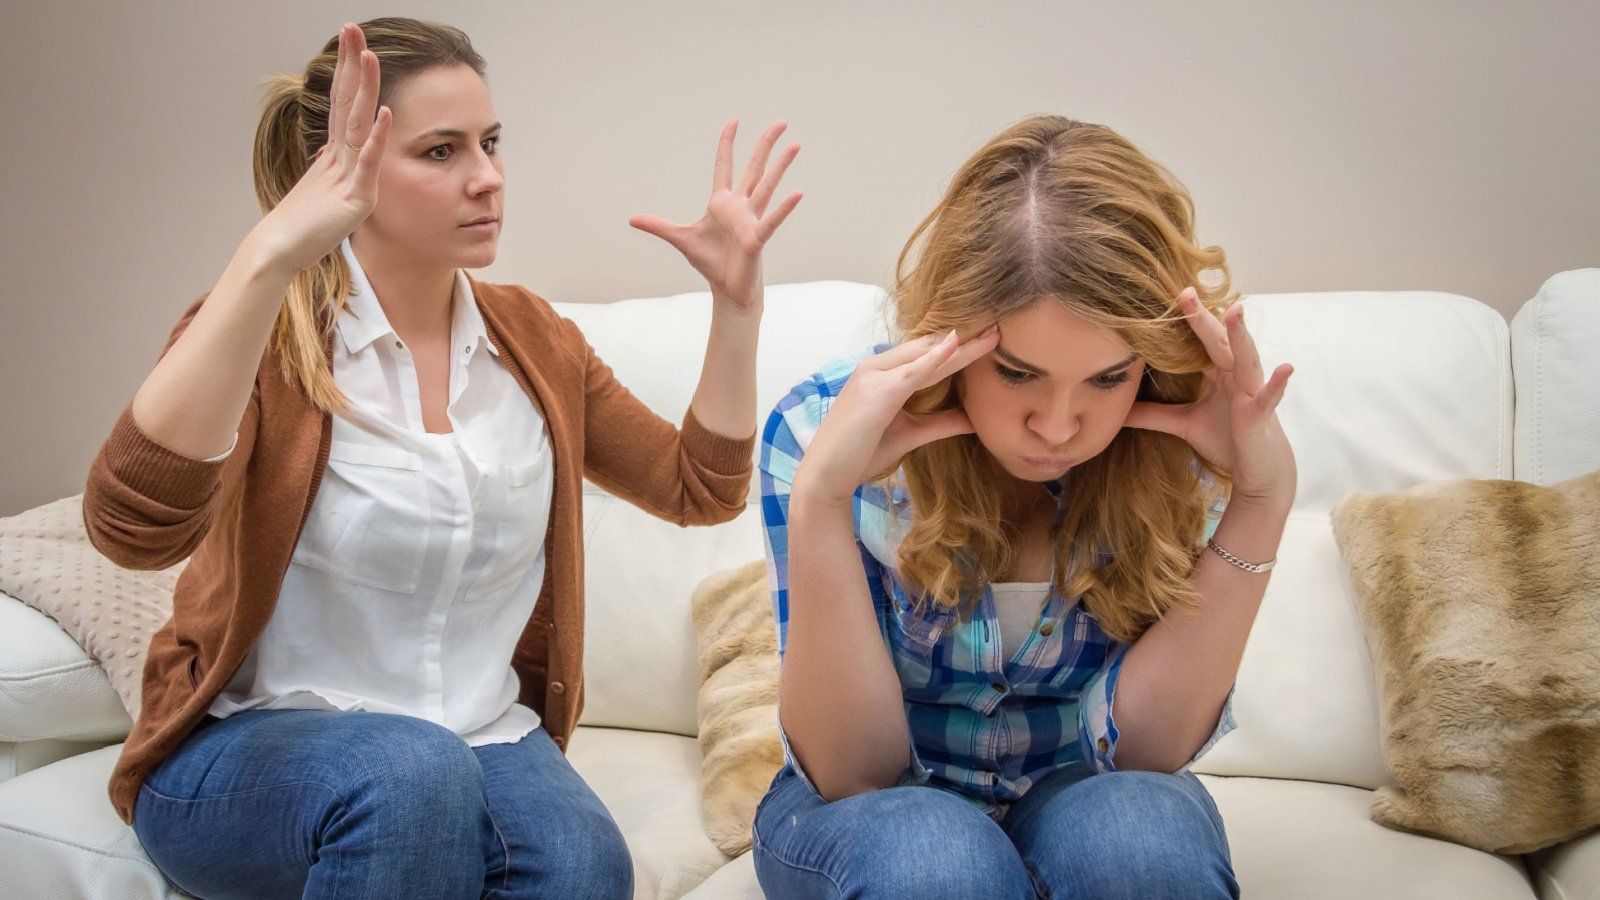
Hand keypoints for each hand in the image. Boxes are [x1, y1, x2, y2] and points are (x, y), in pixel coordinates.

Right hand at [251, 23, 392, 277]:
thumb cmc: (302, 227)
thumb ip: (331, 171)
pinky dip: (377, 137)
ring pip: (358, 123)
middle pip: (348, 101)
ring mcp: (345, 173)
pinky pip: (368, 162)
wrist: (279, 252)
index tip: (352, 41)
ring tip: (370, 55)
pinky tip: (386, 113)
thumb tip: (329, 154)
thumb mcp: (323, 192)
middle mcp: (338, 156)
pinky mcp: (354, 196)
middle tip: (352, 29)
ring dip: (364, 88)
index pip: (344, 104)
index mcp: (334, 154)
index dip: (348, 71)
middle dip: (352, 65)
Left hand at [629, 119, 801, 310]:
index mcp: (721, 203)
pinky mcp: (757, 238)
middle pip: (754, 168)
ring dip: (781, 166)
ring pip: (767, 186)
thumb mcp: (680, 239)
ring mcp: (751, 220)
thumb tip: (631, 218)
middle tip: (781, 123)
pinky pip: (772, 220)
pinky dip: (785, 208)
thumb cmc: (709, 263)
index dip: (728, 143)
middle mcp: (740, 206)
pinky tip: (797, 193)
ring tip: (795, 145)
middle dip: (766, 145)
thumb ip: (658, 226)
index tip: (734, 121)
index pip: (724, 165)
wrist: (726, 289)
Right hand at [794, 327, 1001, 507]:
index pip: (924, 351)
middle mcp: (874, 367)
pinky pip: (912, 371)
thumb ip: (940, 422)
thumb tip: (974, 419)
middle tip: (999, 325)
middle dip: (965, 336)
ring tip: (993, 331)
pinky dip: (936, 357)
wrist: (825, 476)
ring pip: (925, 354)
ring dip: (961, 343)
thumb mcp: (910, 434)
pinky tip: (957, 343)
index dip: (956, 343)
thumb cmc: (860, 455)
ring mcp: (873, 377)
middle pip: (927, 346)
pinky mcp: (877, 393)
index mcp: (879, 373)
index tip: (988, 336)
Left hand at [1123, 288, 1296, 504]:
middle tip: (1185, 291)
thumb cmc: (1225, 439)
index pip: (1199, 340)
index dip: (1185, 320)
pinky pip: (1270, 397)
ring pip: (1247, 358)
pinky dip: (1277, 384)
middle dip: (1203, 317)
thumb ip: (1153, 415)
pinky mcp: (1262, 414)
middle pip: (1219, 341)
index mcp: (1218, 371)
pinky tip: (1285, 368)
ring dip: (1241, 336)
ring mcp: (1251, 391)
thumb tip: (1118, 411)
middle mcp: (1236, 374)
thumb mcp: (1183, 424)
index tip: (1165, 296)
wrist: (1256, 469)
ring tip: (1236, 311)